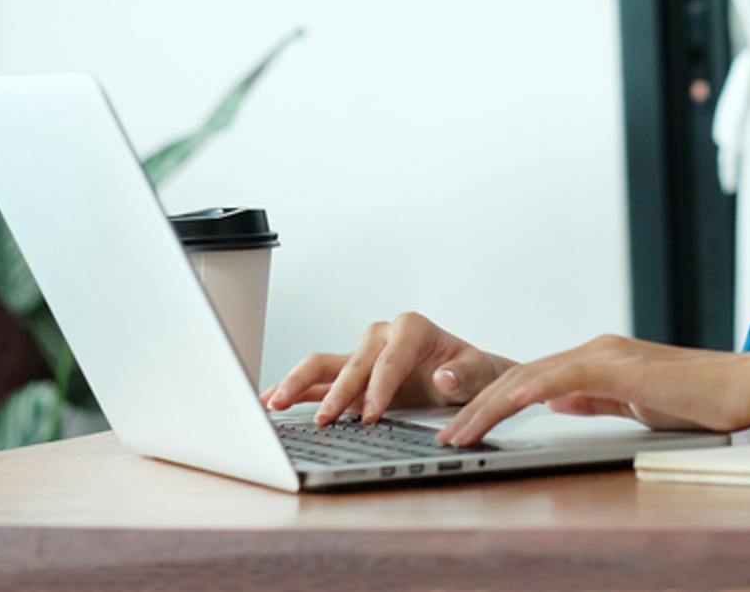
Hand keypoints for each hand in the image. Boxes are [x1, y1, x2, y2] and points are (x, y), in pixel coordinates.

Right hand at [260, 312, 507, 424]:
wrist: (465, 376)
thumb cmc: (471, 371)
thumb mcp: (479, 372)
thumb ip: (464, 374)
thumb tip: (442, 376)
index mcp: (412, 329)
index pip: (389, 358)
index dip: (379, 387)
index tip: (371, 415)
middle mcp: (381, 336)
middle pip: (352, 362)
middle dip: (337, 392)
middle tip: (325, 420)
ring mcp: (361, 354)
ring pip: (322, 365)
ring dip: (298, 384)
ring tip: (276, 404)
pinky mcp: (349, 374)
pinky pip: (315, 380)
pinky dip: (293, 389)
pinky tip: (270, 401)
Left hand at [439, 335, 749, 446]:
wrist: (745, 386)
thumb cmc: (701, 400)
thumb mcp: (635, 403)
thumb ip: (595, 399)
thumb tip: (556, 402)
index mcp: (598, 360)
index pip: (531, 381)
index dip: (492, 404)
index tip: (464, 427)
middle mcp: (595, 351)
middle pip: (519, 376)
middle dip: (475, 406)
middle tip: (444, 434)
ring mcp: (604, 355)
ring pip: (528, 376)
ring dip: (486, 406)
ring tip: (456, 433)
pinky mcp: (615, 366)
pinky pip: (557, 379)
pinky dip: (522, 394)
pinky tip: (499, 409)